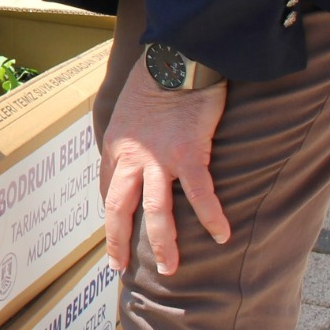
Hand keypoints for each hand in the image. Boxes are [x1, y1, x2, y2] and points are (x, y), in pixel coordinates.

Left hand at [100, 67, 231, 276]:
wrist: (176, 60)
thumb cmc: (155, 79)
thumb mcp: (128, 109)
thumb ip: (130, 135)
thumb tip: (136, 151)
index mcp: (116, 145)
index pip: (107, 187)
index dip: (110, 213)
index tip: (115, 231)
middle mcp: (131, 156)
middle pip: (119, 207)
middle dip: (119, 241)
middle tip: (122, 266)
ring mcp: (159, 158)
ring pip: (155, 211)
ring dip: (162, 244)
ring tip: (170, 269)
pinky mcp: (189, 155)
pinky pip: (199, 194)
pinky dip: (211, 217)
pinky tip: (222, 236)